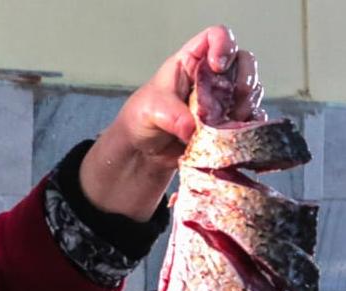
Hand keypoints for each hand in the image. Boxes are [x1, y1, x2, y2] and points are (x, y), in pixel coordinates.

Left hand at [79, 26, 264, 220]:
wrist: (142, 153)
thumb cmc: (141, 120)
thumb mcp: (151, 111)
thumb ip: (172, 116)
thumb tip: (192, 128)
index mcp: (189, 62)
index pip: (215, 37)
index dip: (223, 45)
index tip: (218, 66)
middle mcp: (210, 77)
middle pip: (243, 62)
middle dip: (244, 79)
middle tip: (233, 96)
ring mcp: (221, 99)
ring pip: (249, 91)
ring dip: (245, 105)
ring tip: (227, 121)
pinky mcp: (226, 122)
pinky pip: (249, 118)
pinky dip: (249, 124)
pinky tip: (238, 132)